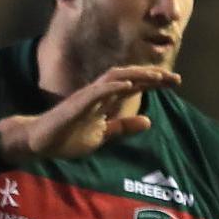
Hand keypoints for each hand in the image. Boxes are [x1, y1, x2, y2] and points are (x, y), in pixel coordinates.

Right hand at [0, 66, 179, 161]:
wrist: (42, 142)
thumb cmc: (69, 136)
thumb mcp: (104, 135)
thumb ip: (123, 127)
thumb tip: (148, 121)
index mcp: (106, 101)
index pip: (134, 86)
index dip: (154, 83)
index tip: (175, 83)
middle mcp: (99, 94)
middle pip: (129, 78)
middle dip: (152, 76)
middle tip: (176, 78)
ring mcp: (87, 97)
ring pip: (115, 79)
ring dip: (137, 76)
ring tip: (157, 77)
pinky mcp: (76, 104)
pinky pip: (97, 92)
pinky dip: (113, 87)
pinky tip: (128, 85)